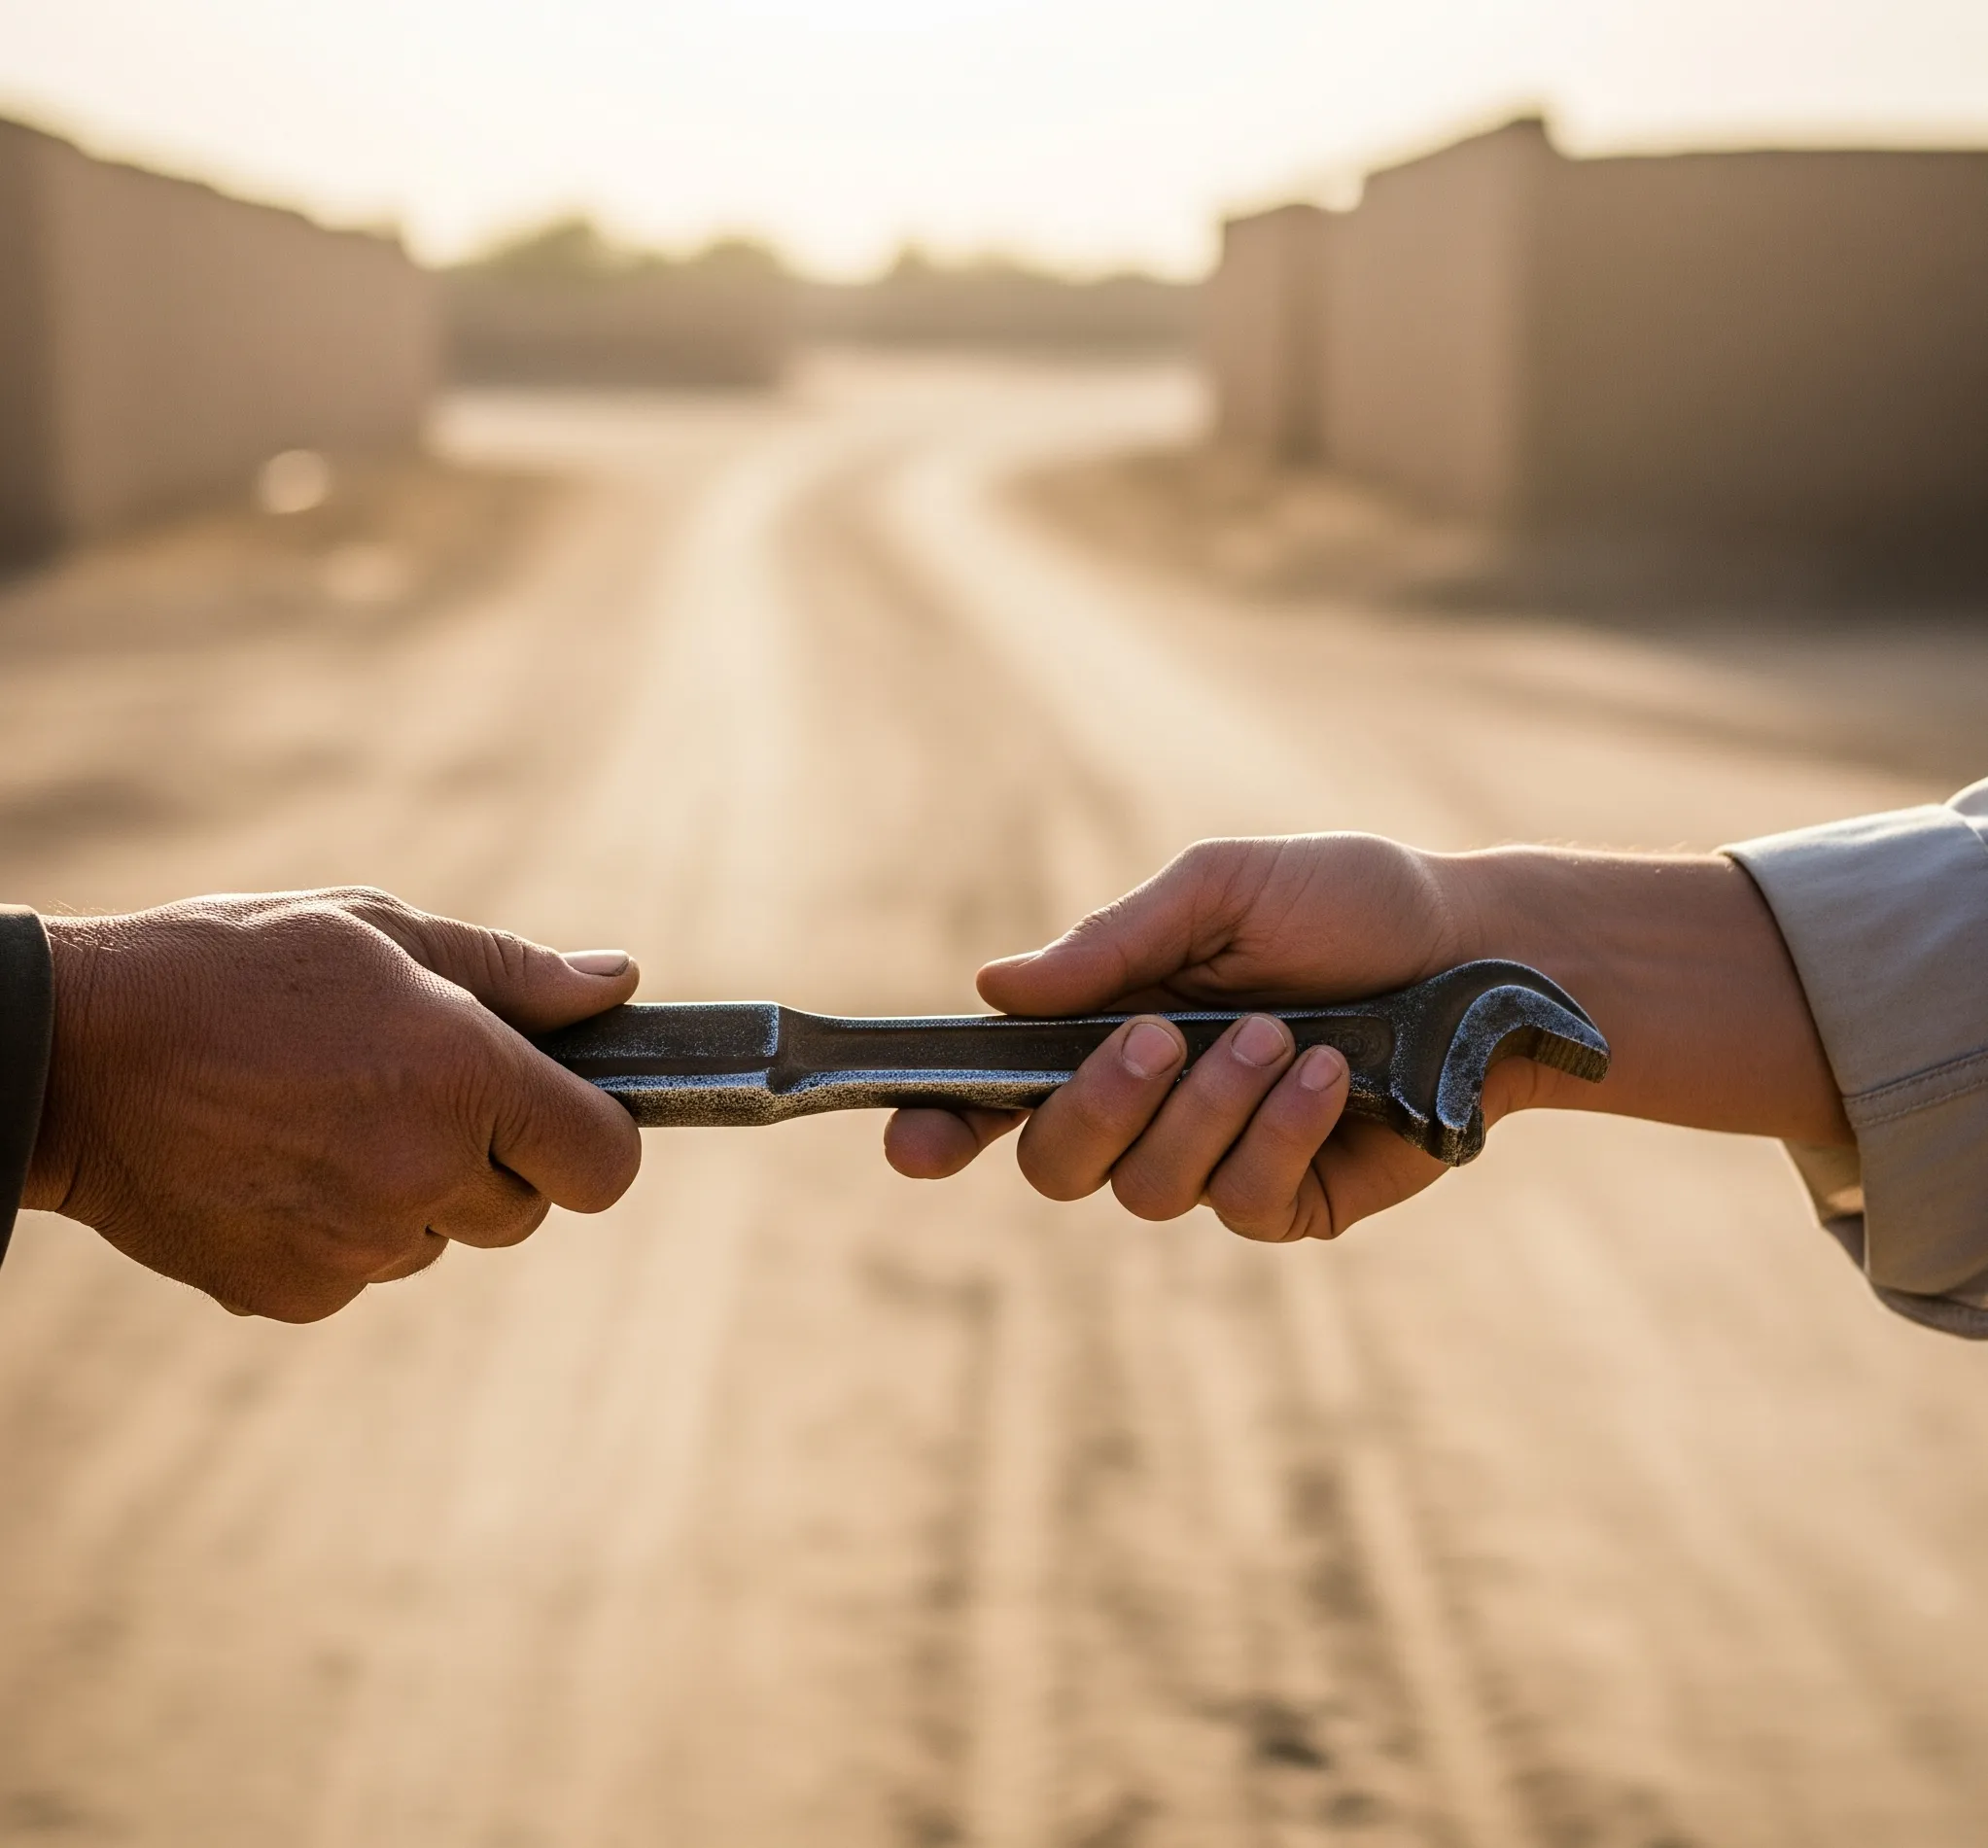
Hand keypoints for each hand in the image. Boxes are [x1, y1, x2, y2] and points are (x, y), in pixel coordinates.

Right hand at [25, 889, 642, 1320]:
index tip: (564, 1110)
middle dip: (495, 1159)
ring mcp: (359, 1248)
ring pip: (440, 1240)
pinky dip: (341, 1230)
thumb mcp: (381, 931)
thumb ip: (514, 972)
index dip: (595, 1136)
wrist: (69, 1054)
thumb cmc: (232, 968)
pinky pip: (364, 1270)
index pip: (605, 1162)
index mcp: (465, 1079)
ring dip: (415, 1194)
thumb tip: (617, 985)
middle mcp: (424, 1175)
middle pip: (525, 1209)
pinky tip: (280, 1161)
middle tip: (414, 1092)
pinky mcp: (298, 1295)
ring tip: (326, 1113)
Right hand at [885, 834, 1486, 1240]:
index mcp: (1110, 1026)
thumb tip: (993, 986)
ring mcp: (1215, 1161)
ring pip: (1148, 1189)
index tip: (912, 1145)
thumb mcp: (1224, 890)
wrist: (1481, 953)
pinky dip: (1279, 1131)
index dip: (943, 1127)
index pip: (1001, 1094)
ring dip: (1210, 1106)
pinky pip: (1243, 1202)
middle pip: (1054, 1163)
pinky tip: (1328, 1074)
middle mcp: (1149, 1107)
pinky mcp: (1288, 1202)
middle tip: (1163, 1035)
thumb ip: (1114, 942)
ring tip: (1283, 1035)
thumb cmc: (1346, 905)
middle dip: (1099, 1105)